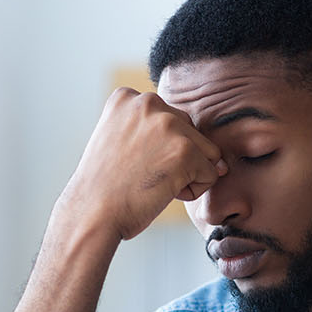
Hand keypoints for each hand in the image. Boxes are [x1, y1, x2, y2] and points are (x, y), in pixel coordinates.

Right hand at [57, 88, 227, 241]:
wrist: (92, 214)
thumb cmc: (106, 189)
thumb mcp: (120, 142)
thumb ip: (154, 133)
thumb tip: (219, 160)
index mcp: (127, 97)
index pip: (169, 121)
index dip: (157, 150)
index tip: (129, 163)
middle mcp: (148, 102)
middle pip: (190, 133)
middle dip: (176, 160)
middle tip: (140, 176)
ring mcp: (168, 124)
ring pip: (205, 152)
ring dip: (187, 174)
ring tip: (152, 183)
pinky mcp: (186, 150)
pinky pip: (210, 174)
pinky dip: (193, 190)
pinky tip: (162, 193)